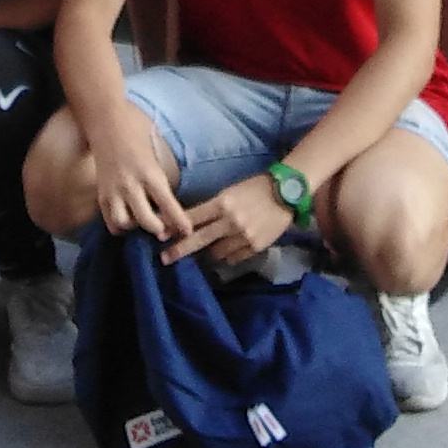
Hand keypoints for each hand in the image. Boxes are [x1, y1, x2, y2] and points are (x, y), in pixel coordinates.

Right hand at [86, 108, 189, 244]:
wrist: (105, 119)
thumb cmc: (136, 128)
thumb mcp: (156, 149)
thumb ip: (161, 174)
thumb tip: (171, 196)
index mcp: (149, 172)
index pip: (167, 204)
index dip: (179, 221)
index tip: (187, 231)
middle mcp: (130, 185)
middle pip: (146, 221)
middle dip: (159, 229)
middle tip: (165, 230)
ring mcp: (113, 190)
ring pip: (124, 224)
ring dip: (136, 228)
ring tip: (143, 222)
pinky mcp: (100, 193)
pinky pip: (109, 220)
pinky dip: (120, 226)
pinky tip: (128, 220)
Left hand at [168, 172, 292, 268]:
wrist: (286, 193)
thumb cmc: (256, 187)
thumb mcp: (230, 192)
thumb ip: (213, 208)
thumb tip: (192, 224)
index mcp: (222, 203)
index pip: (192, 218)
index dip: (175, 227)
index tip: (160, 236)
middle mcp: (230, 221)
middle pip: (198, 239)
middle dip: (179, 250)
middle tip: (164, 259)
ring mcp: (243, 236)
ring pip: (215, 253)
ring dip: (209, 251)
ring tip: (209, 247)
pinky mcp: (255, 247)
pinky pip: (232, 258)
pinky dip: (227, 255)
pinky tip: (227, 249)